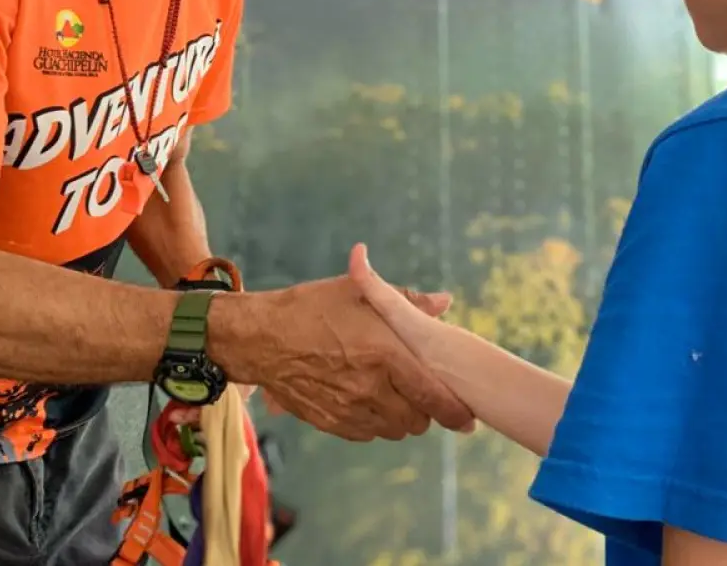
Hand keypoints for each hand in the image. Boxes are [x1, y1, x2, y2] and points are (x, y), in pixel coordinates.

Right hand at [209, 245, 473, 441]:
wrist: (259, 336)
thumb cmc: (311, 308)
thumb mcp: (359, 293)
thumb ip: (408, 301)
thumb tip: (445, 301)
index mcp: (384, 353)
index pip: (433, 395)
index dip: (455, 411)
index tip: (467, 416)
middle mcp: (369, 387)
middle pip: (417, 420)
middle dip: (427, 411)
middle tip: (424, 395)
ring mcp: (348, 408)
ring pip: (393, 430)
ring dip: (402, 419)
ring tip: (398, 398)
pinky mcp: (329, 421)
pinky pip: (366, 434)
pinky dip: (375, 424)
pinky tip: (370, 403)